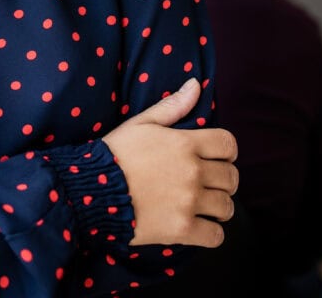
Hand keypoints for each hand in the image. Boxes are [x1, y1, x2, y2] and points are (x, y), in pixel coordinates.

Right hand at [103, 78, 238, 247]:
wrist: (90, 191)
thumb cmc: (115, 154)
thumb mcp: (140, 123)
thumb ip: (172, 106)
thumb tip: (196, 84)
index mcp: (185, 143)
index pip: (228, 145)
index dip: (226, 152)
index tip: (216, 158)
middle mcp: (192, 172)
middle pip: (231, 178)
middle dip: (223, 180)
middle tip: (207, 183)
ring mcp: (189, 202)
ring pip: (227, 207)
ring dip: (218, 207)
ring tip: (202, 206)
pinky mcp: (182, 230)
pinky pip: (215, 236)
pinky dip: (211, 233)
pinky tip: (198, 226)